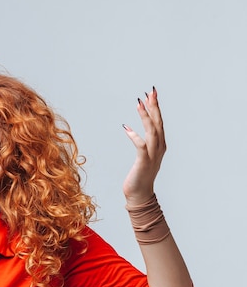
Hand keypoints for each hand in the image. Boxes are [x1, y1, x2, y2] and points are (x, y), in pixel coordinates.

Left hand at [122, 87, 165, 204]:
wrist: (139, 194)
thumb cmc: (139, 175)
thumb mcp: (143, 156)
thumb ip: (143, 143)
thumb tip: (131, 129)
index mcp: (160, 145)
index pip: (159, 122)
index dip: (156, 108)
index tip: (152, 93)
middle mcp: (159, 148)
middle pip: (158, 123)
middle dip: (155, 107)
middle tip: (151, 91)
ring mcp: (152, 156)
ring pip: (152, 132)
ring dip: (146, 117)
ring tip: (140, 103)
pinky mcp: (143, 163)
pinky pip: (141, 146)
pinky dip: (135, 136)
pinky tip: (126, 128)